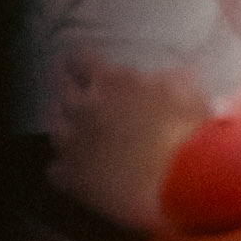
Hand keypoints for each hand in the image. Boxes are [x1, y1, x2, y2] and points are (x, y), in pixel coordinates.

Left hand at [48, 54, 210, 235]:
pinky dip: (62, 168)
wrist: (180, 179)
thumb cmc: (187, 129)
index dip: (79, 63)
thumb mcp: (182, 88)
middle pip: (61, 92)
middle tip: (75, 94)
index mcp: (111, 81)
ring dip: (62, 125)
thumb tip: (155, 77)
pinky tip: (73, 170)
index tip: (80, 65)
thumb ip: (160, 78)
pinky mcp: (72, 179)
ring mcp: (74, 144)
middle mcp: (85, 107)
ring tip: (71, 130)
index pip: (79, 61)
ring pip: (53, 127)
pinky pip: (53, 169)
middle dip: (67, 91)